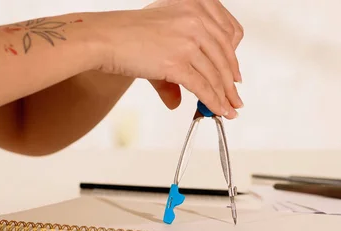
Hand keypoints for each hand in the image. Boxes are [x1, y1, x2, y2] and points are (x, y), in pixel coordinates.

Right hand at [88, 0, 243, 118]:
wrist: (105, 38)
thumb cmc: (127, 34)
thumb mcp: (162, 35)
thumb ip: (179, 57)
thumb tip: (178, 99)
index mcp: (195, 5)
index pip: (227, 35)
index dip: (233, 59)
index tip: (235, 75)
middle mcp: (195, 20)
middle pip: (224, 57)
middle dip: (231, 83)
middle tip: (235, 100)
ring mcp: (188, 41)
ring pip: (215, 74)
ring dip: (224, 96)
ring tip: (228, 110)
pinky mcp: (177, 62)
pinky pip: (202, 87)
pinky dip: (213, 102)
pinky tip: (217, 111)